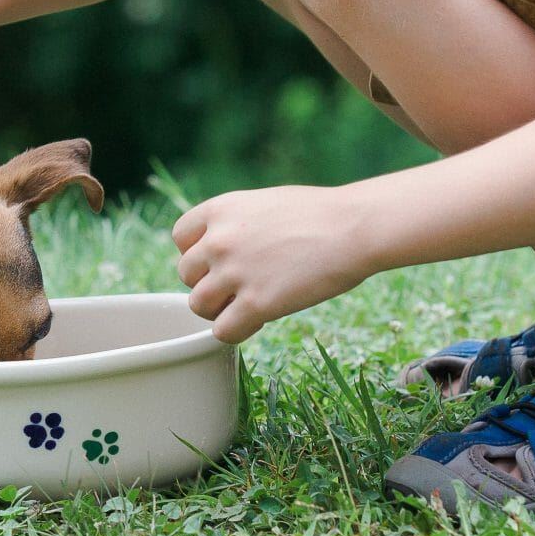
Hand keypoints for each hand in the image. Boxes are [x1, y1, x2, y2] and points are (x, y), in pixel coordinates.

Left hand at [172, 186, 373, 343]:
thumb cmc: (319, 214)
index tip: (219, 261)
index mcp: (220, 209)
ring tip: (244, 306)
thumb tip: (218, 249)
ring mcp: (234, 273)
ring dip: (218, 310)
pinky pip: (222, 332)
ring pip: (198, 305)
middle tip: (238, 287)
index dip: (197, 253)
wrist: (354, 228)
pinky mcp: (255, 304)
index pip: (181, 238)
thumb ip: (235, 224)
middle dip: (209, 282)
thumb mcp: (264, 204)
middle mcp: (218, 240)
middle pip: (186, 274)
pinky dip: (235, 331)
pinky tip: (258, 321)